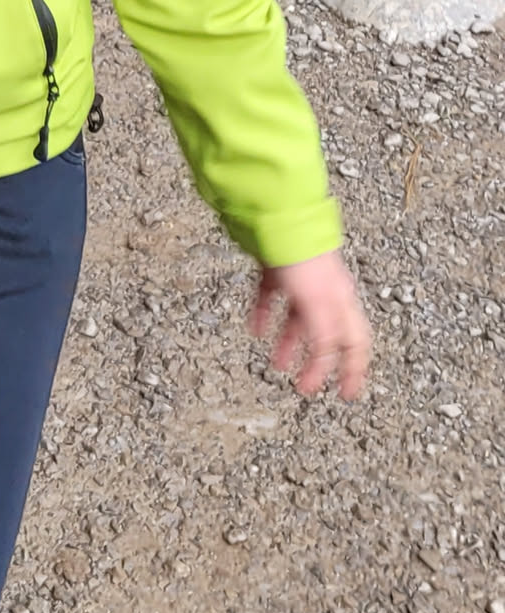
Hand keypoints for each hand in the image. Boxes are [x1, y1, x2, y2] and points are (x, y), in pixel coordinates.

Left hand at [249, 252, 371, 400]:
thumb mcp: (318, 303)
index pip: (357, 343)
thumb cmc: (304, 257)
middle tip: (307, 385)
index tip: (347, 394)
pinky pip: (273, 299)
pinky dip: (265, 316)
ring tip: (276, 363)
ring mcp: (302, 282)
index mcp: (342, 302)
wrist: (280, 218)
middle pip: (327, 336)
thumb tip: (325, 363)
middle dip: (318, 364)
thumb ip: (324, 334)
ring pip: (299, 320)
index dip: (355, 370)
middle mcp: (326, 293)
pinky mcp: (279, 270)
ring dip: (289, 344)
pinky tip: (255, 328)